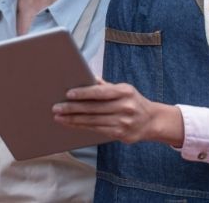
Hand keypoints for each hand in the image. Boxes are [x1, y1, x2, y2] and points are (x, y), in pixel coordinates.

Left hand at [52, 78, 183, 145]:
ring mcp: (123, 122)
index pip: (100, 92)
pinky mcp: (120, 134)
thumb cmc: (132, 101)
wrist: (152, 121)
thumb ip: (105, 86)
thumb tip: (85, 75)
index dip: (83, 93)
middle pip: (93, 108)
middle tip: (56, 107)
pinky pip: (96, 130)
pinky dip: (81, 126)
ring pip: (92, 121)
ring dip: (73, 119)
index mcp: (124, 92)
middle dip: (72, 108)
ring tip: (59, 116)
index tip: (68, 94)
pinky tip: (71, 124)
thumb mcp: (123, 90)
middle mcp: (125, 107)